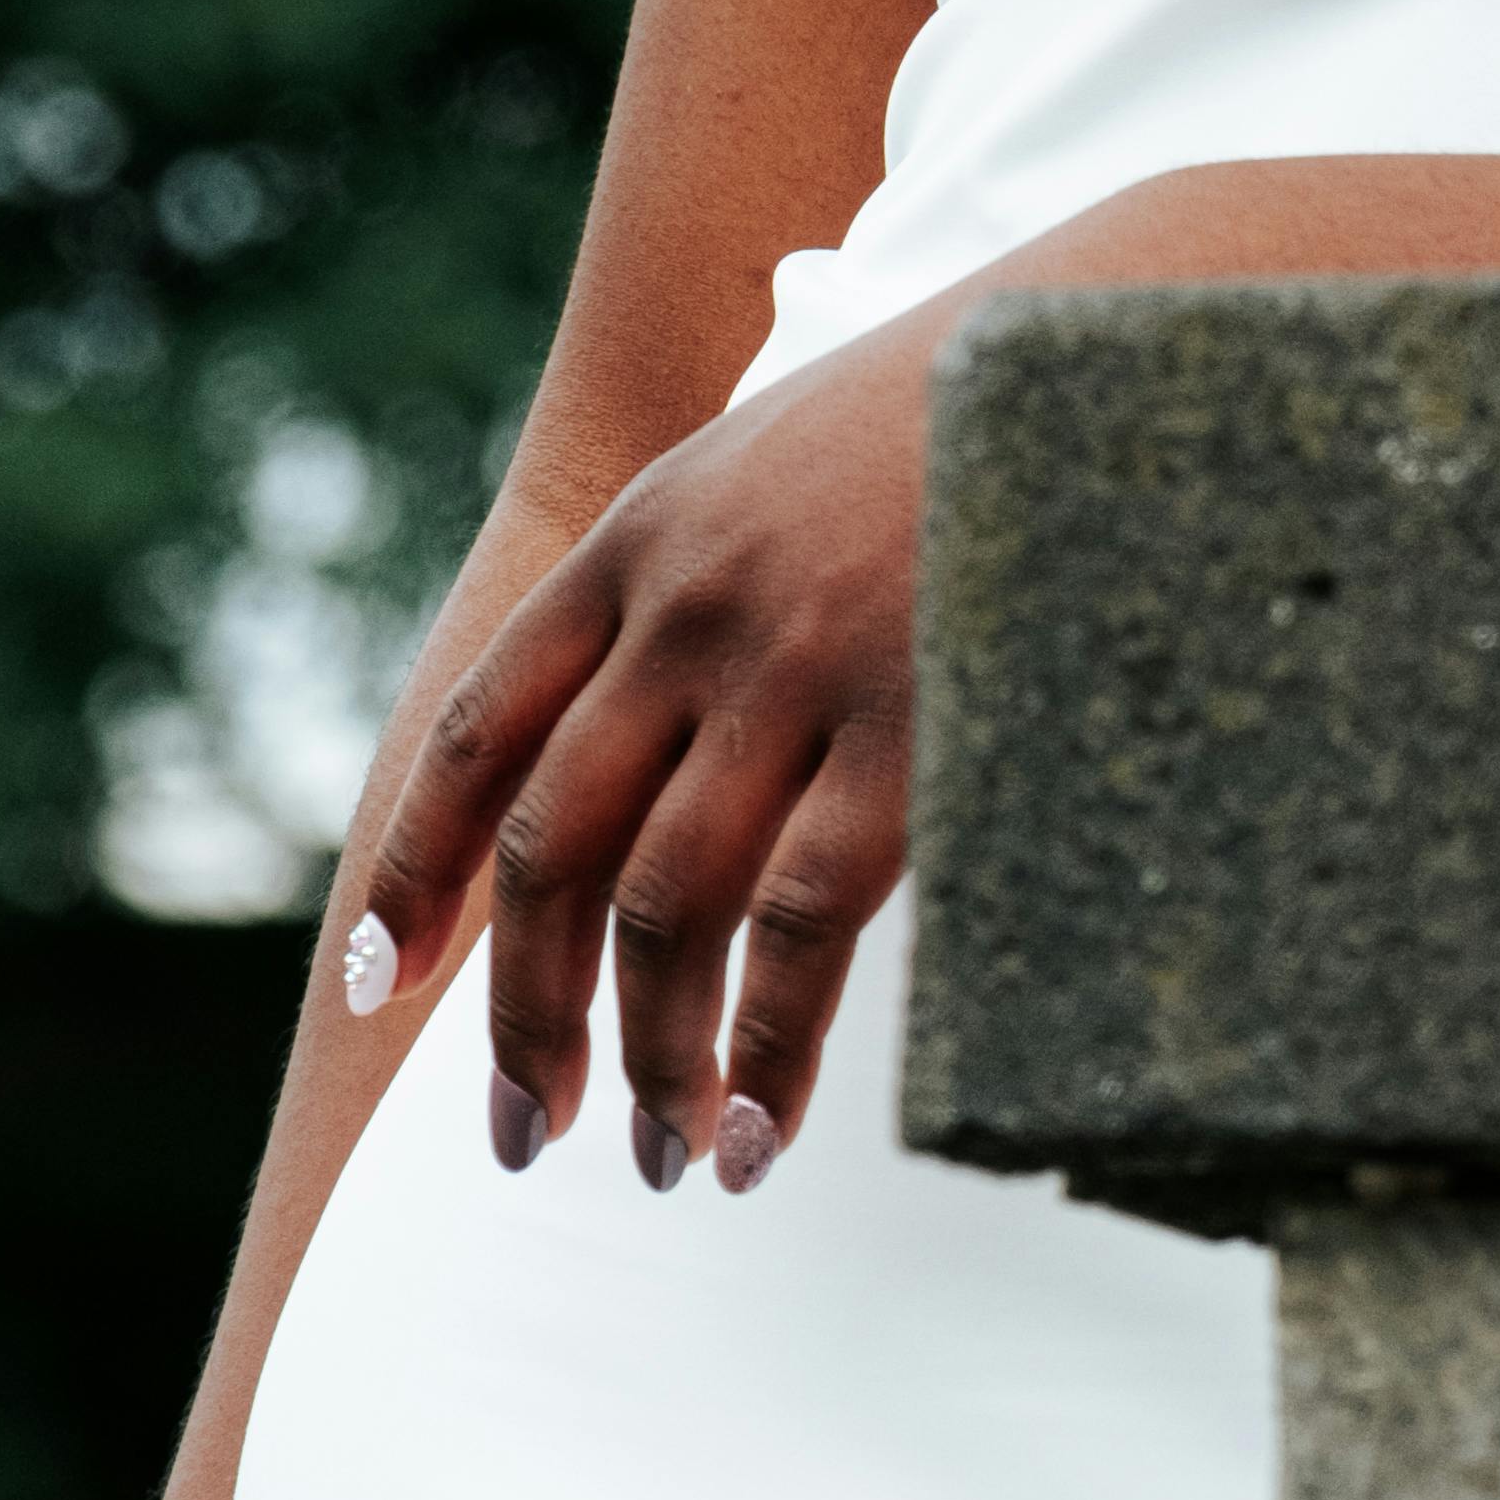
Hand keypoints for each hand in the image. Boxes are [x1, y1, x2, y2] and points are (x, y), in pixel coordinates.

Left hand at [350, 293, 957, 1185]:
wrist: (1117, 342)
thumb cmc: (962, 420)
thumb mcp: (778, 465)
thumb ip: (695, 582)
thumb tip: (644, 743)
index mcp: (642, 540)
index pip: (482, 727)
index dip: (418, 869)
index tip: (382, 984)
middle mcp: (691, 607)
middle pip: (551, 848)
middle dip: (522, 1015)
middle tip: (524, 1132)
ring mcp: (797, 669)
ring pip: (664, 907)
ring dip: (646, 1058)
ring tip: (660, 1157)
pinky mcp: (912, 727)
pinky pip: (801, 926)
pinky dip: (767, 1050)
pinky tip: (758, 1132)